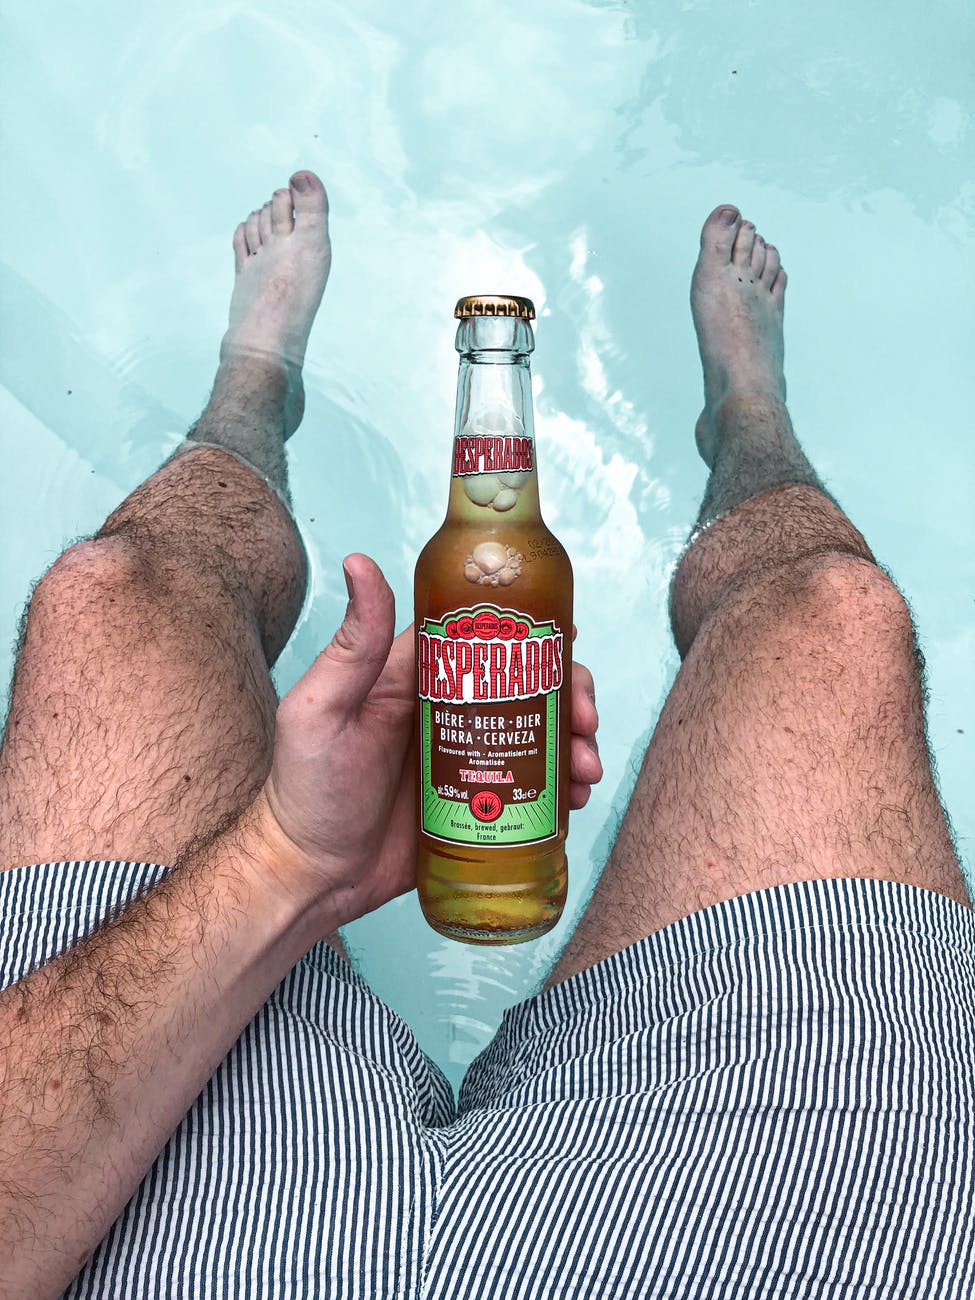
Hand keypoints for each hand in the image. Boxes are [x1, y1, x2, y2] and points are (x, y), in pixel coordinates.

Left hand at [259, 554, 602, 930]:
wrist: (312, 877)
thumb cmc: (304, 790)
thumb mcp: (321, 709)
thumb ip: (352, 644)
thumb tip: (359, 561)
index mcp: (414, 679)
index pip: (484, 639)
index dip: (531, 637)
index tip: (568, 641)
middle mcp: (446, 712)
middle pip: (525, 685)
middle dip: (568, 694)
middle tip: (584, 721)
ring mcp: (465, 758)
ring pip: (537, 734)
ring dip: (572, 742)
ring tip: (584, 770)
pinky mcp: (478, 803)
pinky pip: (531, 786)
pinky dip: (562, 787)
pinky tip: (577, 799)